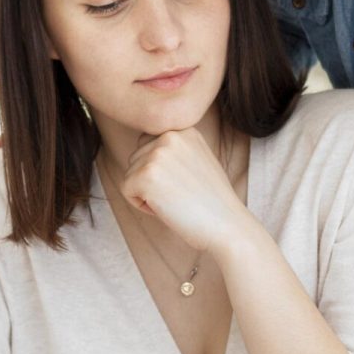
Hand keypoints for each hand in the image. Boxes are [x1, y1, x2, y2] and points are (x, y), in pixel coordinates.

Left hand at [113, 130, 252, 252]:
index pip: (148, 145)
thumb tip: (146, 146)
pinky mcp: (145, 175)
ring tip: (176, 200)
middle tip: (181, 193)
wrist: (227, 225)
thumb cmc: (212, 200)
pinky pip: (126, 191)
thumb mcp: (198, 159)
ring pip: (130, 174)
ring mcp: (157, 154)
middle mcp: (169, 135)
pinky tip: (167, 208)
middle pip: (135, 158)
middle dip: (150, 181)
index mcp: (183, 129)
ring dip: (146, 193)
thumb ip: (175, 149)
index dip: (160, 170)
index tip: (184, 182)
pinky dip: (141, 205)